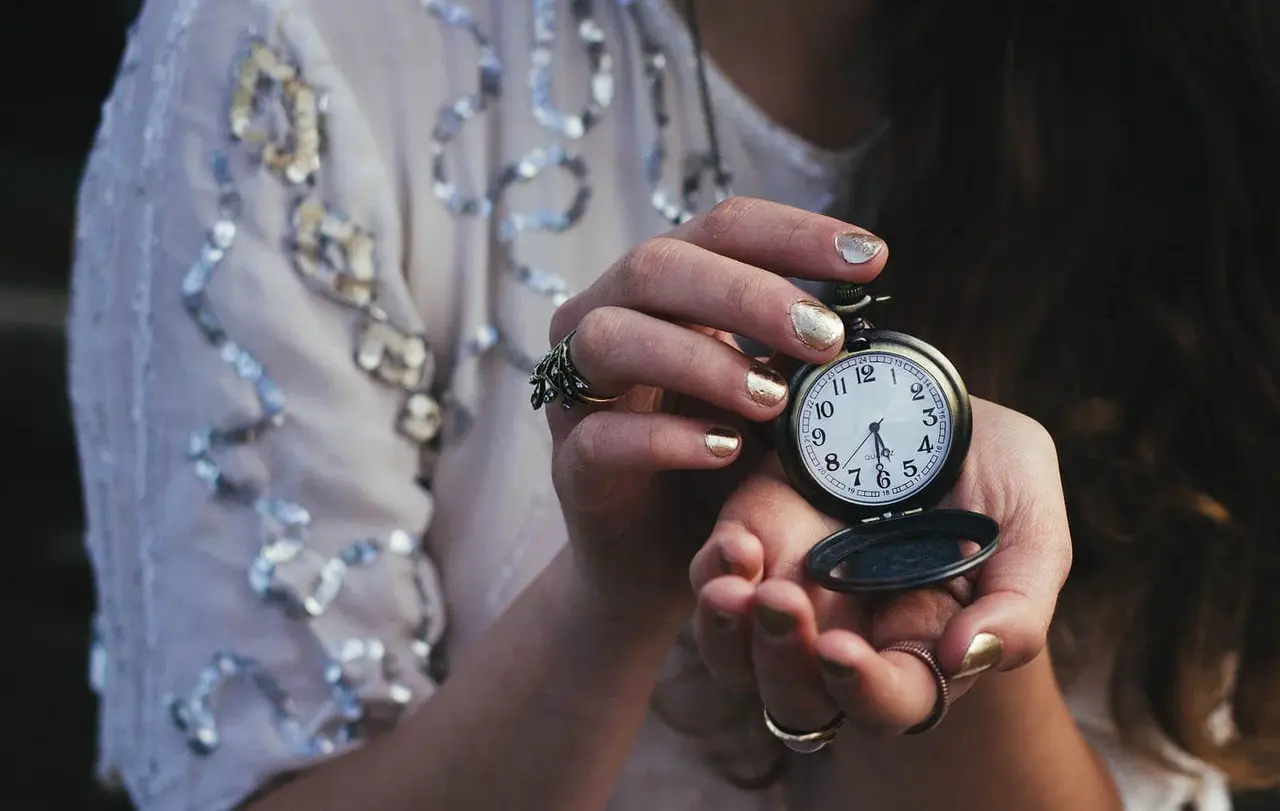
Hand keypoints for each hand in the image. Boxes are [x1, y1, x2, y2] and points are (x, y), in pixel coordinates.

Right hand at [543, 198, 887, 619]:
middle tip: (825, 337)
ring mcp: (579, 390)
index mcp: (662, 289)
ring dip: (703, 360)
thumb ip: (799, 353)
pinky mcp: (571, 462)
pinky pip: (601, 435)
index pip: (721, 228)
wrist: (662, 560)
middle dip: (748, 293)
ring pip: (613, 336)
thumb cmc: (720, 462)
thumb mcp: (770, 395)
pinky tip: (726, 449)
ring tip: (775, 401)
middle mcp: (606, 319)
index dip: (795, 232)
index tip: (873, 258)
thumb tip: (871, 319)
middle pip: (657, 264)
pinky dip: (667, 438)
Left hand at [688, 398, 1071, 734]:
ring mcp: (792, 593)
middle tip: (780, 604)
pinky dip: (712, 574)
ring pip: (737, 657)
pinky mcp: (750, 544)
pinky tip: (735, 546)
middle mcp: (848, 635)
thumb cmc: (991, 473)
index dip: (866, 693)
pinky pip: (711, 582)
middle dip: (782, 663)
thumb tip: (968, 657)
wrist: (926, 399)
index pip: (890, 704)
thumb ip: (1019, 605)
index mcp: (921, 649)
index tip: (842, 653)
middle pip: (799, 699)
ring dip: (729, 634)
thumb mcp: (1030, 527)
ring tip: (735, 589)